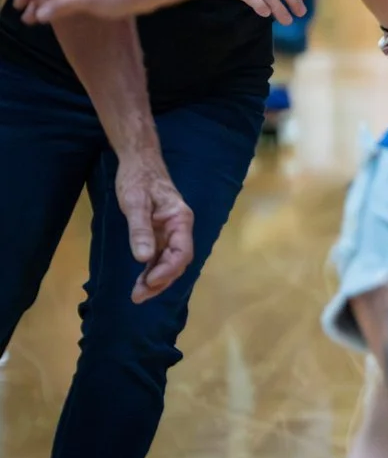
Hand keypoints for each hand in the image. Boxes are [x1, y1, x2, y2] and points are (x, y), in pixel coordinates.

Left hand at [114, 152, 194, 300]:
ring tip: (137, 294)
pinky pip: (159, 255)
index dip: (167, 271)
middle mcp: (179, 228)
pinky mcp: (159, 232)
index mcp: (180, 220)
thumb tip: (142, 259)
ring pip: (169, 261)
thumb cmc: (138, 178)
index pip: (181, 252)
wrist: (138, 161)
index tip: (148, 282)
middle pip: (177, 261)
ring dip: (155, 279)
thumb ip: (140, 230)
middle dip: (160, 281)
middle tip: (138, 296)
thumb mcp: (135, 202)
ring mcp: (170, 231)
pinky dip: (151, 269)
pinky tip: (141, 280)